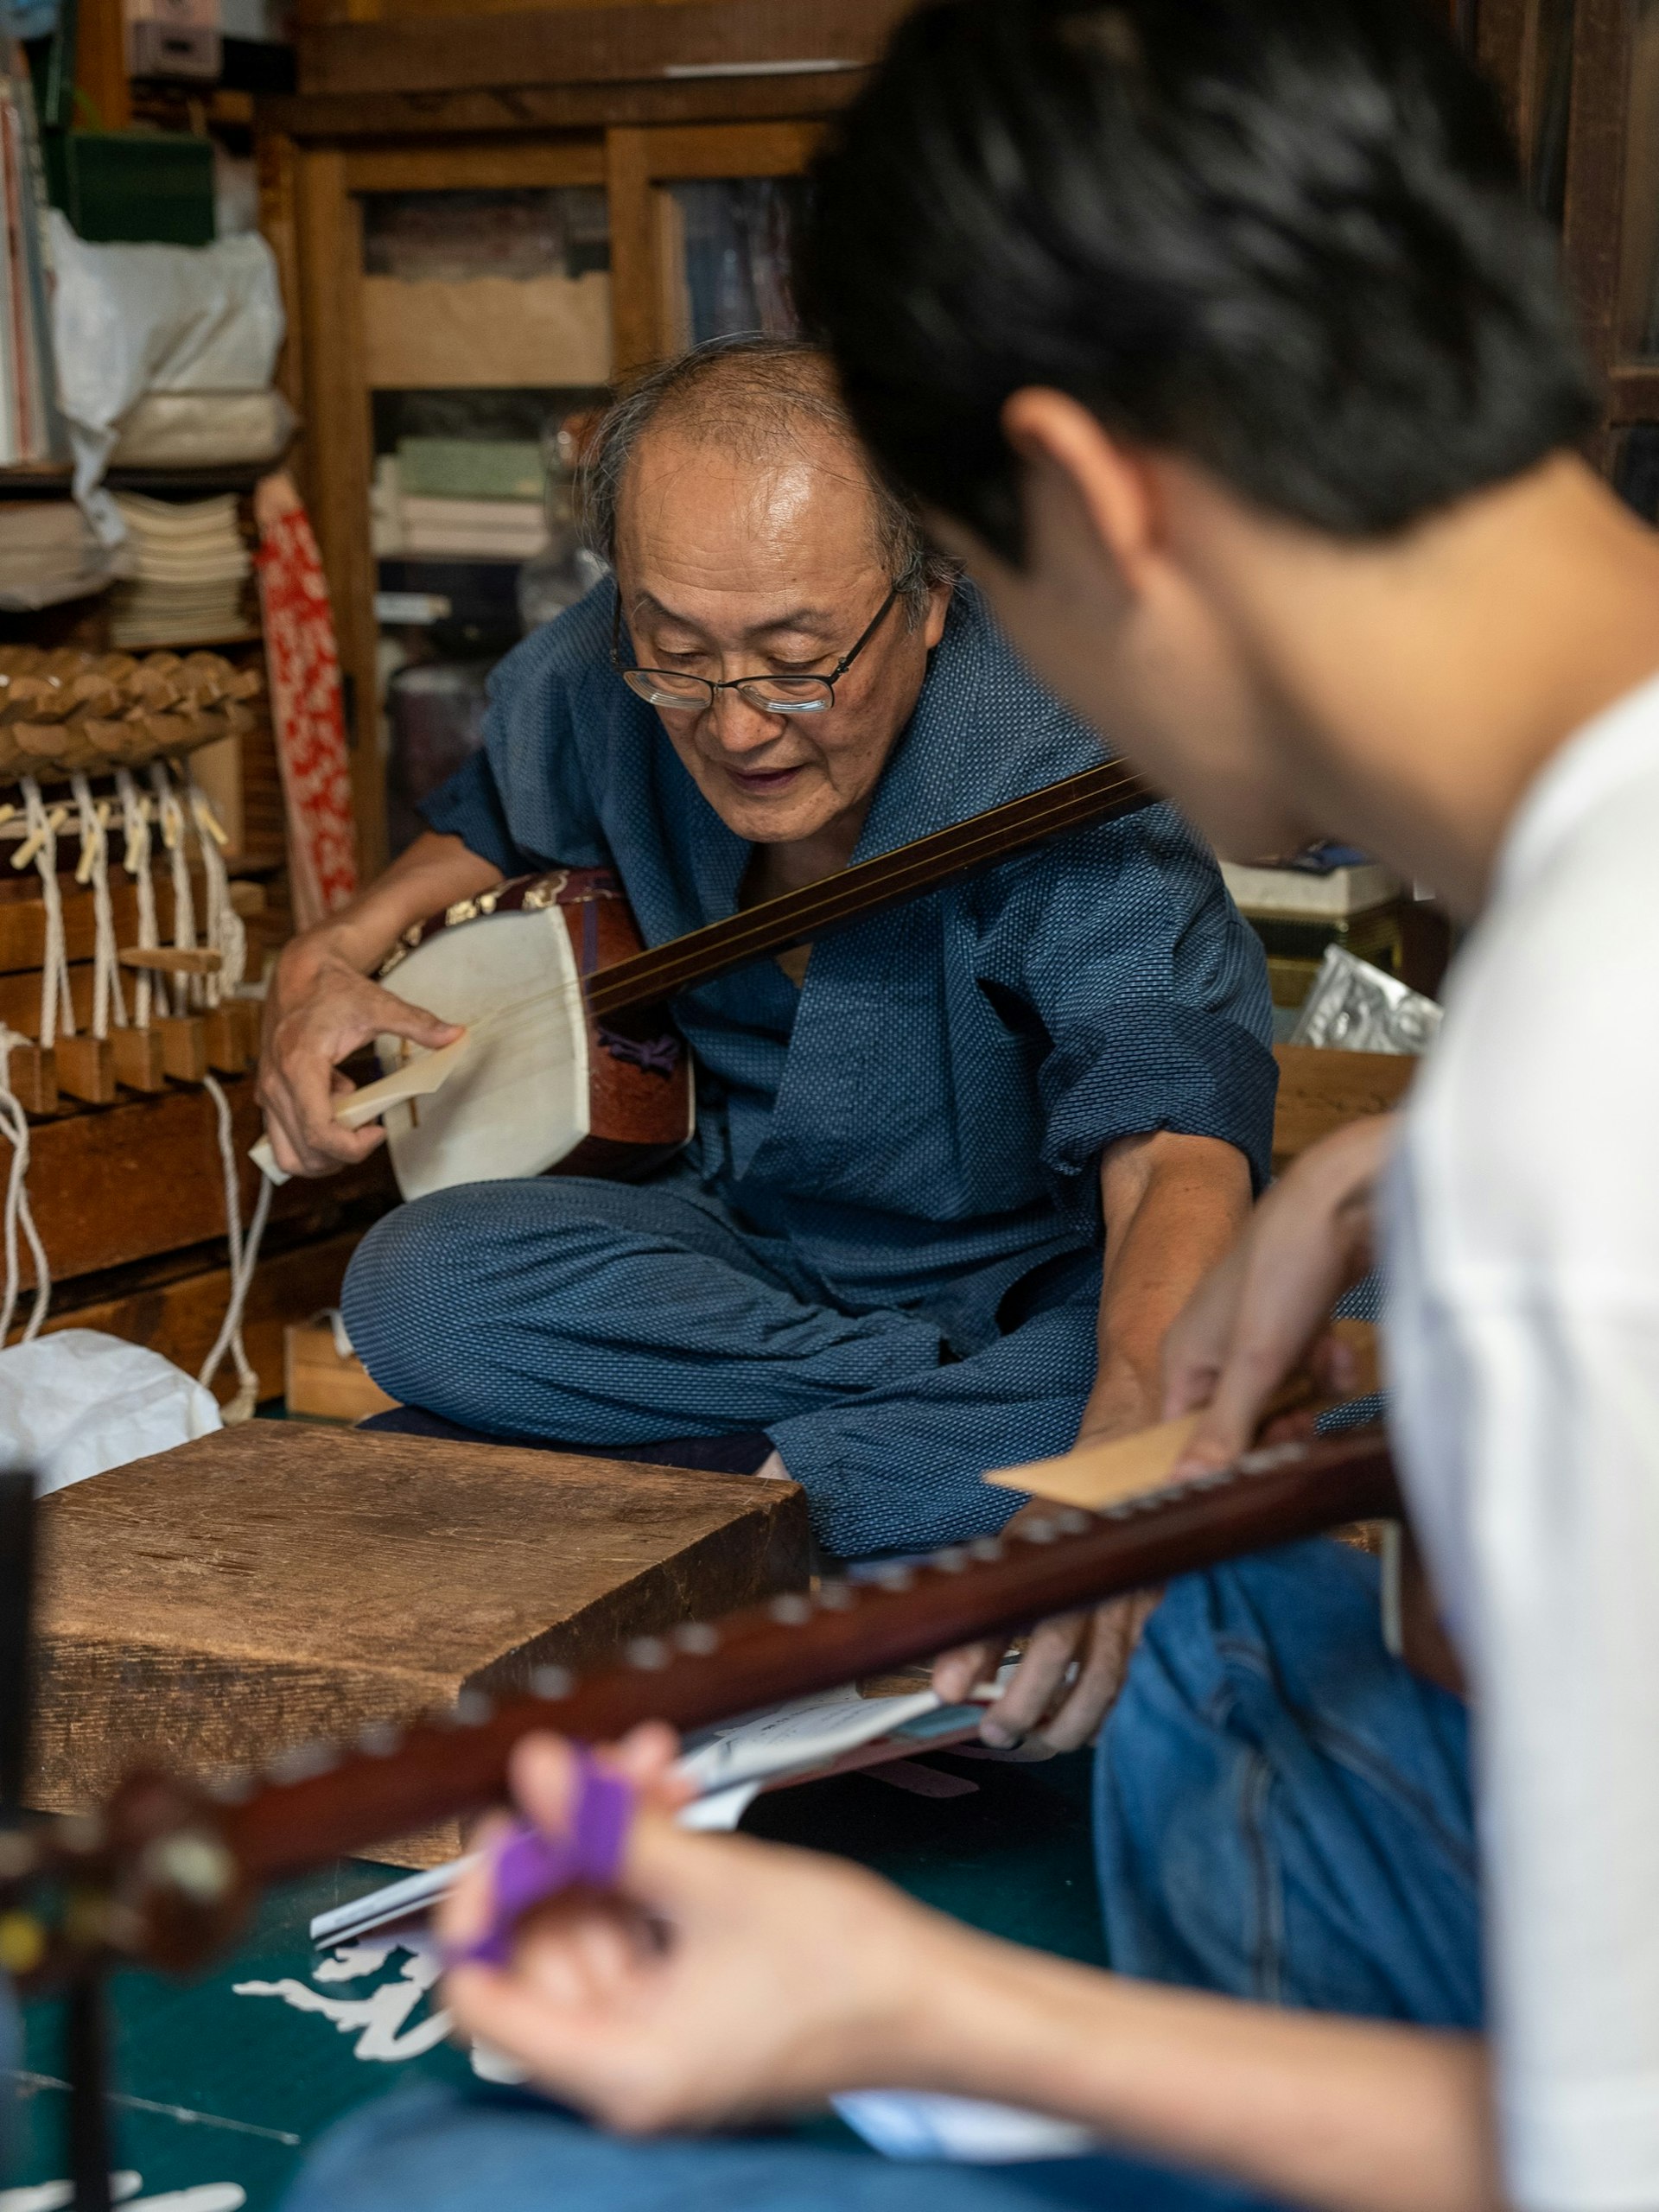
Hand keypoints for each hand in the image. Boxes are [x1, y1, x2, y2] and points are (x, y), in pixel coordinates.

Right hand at [256, 933, 460, 1177]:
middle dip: (343, 1153)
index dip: (353, 1146)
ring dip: (324, 1154)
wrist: (298, 974)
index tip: (378, 1131)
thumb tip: (455, 1035)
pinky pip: (285, 1139)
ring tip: (350, 1121)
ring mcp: (267, 1094)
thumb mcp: (379, 1004)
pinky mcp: (267, 1097)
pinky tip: (334, 1104)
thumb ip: (417, 1023)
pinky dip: (311, 1138)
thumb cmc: (334, 989)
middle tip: (369, 1128)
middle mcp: (276, 1085)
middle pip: (305, 1154)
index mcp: (300, 1065)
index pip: (319, 1132)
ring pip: (288, 1155)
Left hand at [439, 1729, 932, 2133]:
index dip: (480, 1904)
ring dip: (610, 1835)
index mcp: (618, 2066)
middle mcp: (623, 2060)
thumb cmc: (847, 1970)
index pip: (482, 1996)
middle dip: (566, 1842)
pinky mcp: (686, 1995)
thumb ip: (611, 1829)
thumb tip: (536, 1773)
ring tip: (646, 1763)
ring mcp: (656, 2028)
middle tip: (593, 1765)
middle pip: (540, 1943)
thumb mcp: (716, 1885)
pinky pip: (636, 1919)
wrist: (940, 1999)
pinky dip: (645, 1859)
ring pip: (591, 1917)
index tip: (507, 1825)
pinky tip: (671, 1798)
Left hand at [933, 1548, 1162, 1752]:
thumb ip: (980, 1627)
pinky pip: (1137, 1682)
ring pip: (1104, 1675)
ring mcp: (1127, 1595)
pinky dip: (1110, 1716)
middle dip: (1022, 1705)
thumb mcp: (1008, 1570)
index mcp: (1041, 1556)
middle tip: (997, 1733)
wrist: (1115, 1510)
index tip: (948, 1692)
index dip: (972, 1653)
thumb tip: (951, 1689)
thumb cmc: (1054, 1546)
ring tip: (1039, 1740)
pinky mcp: (1158, 1618)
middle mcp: (1083, 1573)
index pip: (999, 1604)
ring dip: (1069, 1723)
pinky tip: (1086, 1726)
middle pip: (1054, 1645)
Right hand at [1162, 1115, 1393, 1473]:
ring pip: (1283, 1396)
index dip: (1217, 1458)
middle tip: (1303, 1425)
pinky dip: (1329, 1364)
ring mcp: (1257, 1332)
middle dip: (1277, 1424)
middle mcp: (1213, 1346)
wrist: (1345, 1202)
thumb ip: (1223, 1428)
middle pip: (1238, 1420)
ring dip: (1312, 1389)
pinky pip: (1308, 1368)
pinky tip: (1340, 1344)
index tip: (1255, 1470)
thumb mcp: (1256, 1362)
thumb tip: (1179, 1488)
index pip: (1181, 1434)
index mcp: (1184, 1357)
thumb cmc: (1285, 1270)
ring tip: (1329, 1362)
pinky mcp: (1297, 1320)